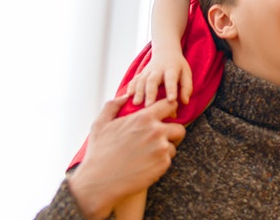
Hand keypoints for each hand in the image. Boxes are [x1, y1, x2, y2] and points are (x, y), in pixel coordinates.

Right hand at [67, 95, 185, 219]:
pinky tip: (145, 165)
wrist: (100, 182)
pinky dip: (160, 163)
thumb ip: (113, 106)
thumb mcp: (100, 124)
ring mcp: (162, 149)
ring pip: (174, 146)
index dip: (169, 109)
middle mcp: (156, 132)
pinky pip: (168, 160)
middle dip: (172, 133)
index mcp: (143, 118)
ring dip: (166, 149)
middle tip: (161, 139)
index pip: (170, 105)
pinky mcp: (163, 164)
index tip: (166, 115)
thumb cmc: (99, 153)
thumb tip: (125, 97)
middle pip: (179, 128)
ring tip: (148, 154)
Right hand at [127, 46, 192, 105]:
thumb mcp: (186, 73)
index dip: (171, 89)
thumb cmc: (178, 67)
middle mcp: (158, 69)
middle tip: (149, 106)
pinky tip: (127, 96)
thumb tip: (185, 102)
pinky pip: (134, 80)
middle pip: (153, 80)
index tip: (171, 100)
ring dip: (138, 92)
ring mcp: (147, 71)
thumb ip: (186, 87)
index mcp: (171, 69)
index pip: (171, 79)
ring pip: (141, 80)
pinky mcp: (141, 73)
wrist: (166, 52)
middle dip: (150, 93)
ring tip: (136, 103)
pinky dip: (130, 87)